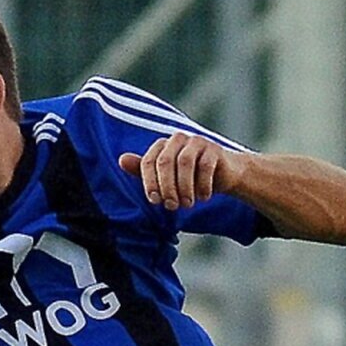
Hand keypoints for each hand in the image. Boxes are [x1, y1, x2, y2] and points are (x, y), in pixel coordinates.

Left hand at [119, 132, 239, 211]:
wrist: (224, 175)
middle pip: (165, 162)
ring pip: (184, 163)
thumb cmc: (189, 178)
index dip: (149, 183)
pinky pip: (205, 167)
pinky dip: (202, 185)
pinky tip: (203, 197)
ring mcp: (197, 142)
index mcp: (162, 145)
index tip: (155, 201)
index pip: (148, 161)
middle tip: (172, 206)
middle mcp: (177, 139)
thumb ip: (144, 170)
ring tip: (187, 204)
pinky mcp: (214, 149)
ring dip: (184, 188)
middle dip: (166, 187)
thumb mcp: (164, 177)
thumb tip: (121, 160)